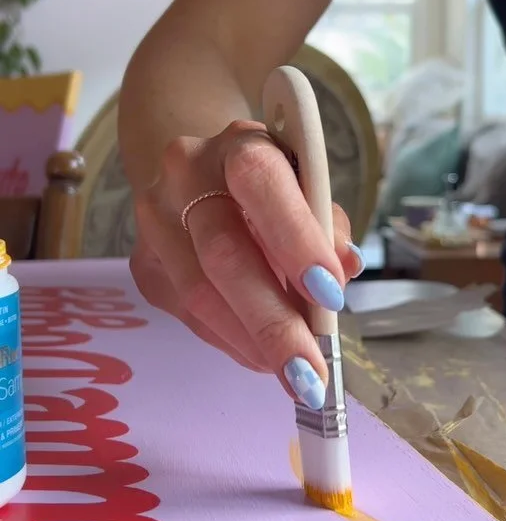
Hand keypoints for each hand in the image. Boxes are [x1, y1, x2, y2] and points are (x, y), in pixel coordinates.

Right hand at [130, 121, 363, 408]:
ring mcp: (155, 220)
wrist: (200, 175)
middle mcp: (185, 174)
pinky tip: (260, 355)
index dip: (295, 239)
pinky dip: (232, 342)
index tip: (330, 295)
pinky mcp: (143, 264)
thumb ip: (327, 225)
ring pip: (199, 294)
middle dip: (273, 323)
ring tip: (294, 376)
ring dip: (252, 344)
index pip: (260, 181)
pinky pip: (188, 316)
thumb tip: (346, 267)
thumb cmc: (271, 188)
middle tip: (310, 374)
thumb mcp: (308, 191)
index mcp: (239, 144)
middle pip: (223, 254)